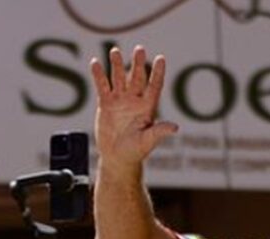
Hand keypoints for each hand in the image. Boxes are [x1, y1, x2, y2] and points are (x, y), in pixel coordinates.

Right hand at [89, 45, 176, 169]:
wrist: (117, 157)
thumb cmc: (135, 151)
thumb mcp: (148, 141)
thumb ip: (159, 131)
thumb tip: (174, 127)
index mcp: (147, 106)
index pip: (154, 86)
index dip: (157, 73)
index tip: (160, 58)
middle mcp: (134, 100)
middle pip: (137, 77)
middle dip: (137, 64)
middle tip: (139, 49)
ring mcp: (120, 100)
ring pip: (119, 78)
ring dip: (117, 65)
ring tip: (115, 51)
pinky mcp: (106, 104)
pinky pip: (102, 86)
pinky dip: (99, 75)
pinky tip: (95, 63)